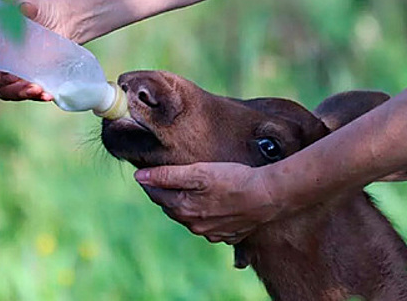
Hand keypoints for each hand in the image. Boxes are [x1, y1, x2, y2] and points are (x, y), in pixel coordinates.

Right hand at [0, 0, 74, 101]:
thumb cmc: (40, 9)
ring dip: (27, 95)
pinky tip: (49, 94)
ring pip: (16, 91)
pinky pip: (35, 91)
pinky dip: (40, 95)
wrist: (64, 17)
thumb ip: (24, 7)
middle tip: (31, 88)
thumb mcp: (31, 5)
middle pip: (0, 84)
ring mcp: (21, 72)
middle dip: (14, 90)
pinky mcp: (38, 77)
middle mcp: (4, 63)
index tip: (5, 76)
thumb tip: (22, 9)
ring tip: (42, 93)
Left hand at [134, 162, 280, 244]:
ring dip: (188, 205)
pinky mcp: (227, 235)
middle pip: (173, 207)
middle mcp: (193, 225)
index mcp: (183, 208)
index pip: (157, 194)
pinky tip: (215, 206)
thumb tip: (139, 177)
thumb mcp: (198, 171)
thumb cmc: (233, 179)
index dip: (152, 181)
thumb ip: (167, 175)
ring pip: (190, 218)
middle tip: (170, 178)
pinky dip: (207, 216)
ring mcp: (211, 233)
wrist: (267, 196)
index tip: (149, 171)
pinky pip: (210, 226)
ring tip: (194, 190)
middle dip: (169, 193)